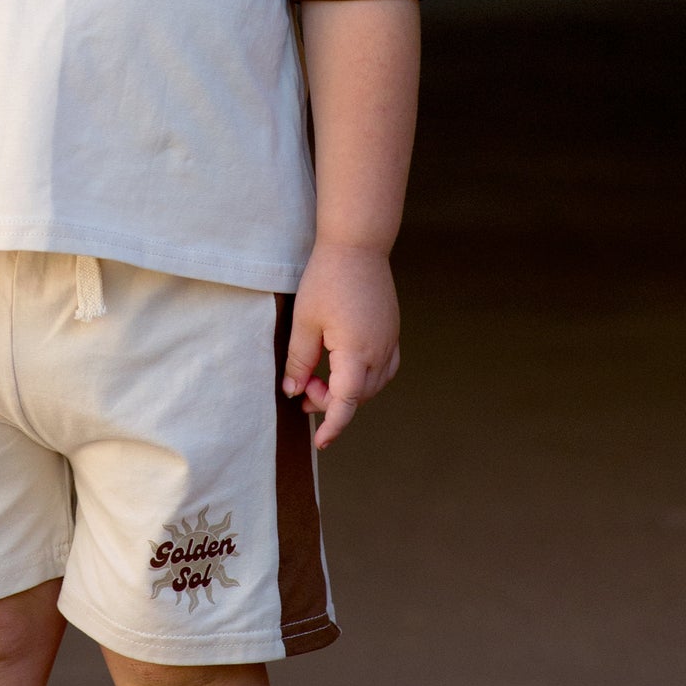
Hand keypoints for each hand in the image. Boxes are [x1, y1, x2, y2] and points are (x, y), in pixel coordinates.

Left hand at [281, 243, 400, 449]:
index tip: (320, 440)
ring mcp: (390, 341)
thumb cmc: (327, 279)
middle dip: (330, 401)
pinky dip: (365, 377)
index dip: (333, 424)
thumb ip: (299, 361)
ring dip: (347, 390)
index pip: (346, 402)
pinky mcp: (391, 331)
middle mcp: (379, 351)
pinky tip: (345, 368)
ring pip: (372, 384)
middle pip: (358, 395)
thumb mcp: (304, 322)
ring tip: (317, 378)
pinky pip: (384, 368)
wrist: (357, 245)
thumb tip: (293, 391)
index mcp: (356, 352)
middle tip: (302, 386)